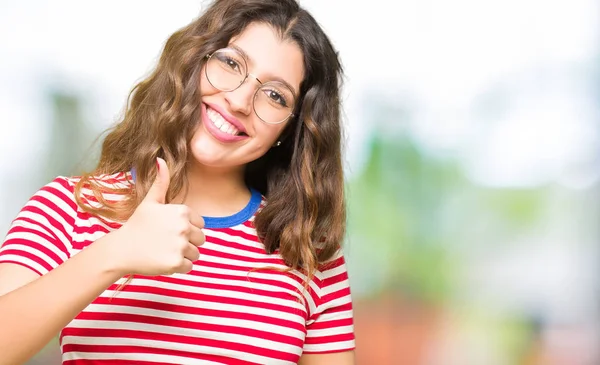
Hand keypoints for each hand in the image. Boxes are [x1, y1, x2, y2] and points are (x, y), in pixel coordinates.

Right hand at [109, 158, 204, 275]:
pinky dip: (178, 267)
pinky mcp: (176, 262)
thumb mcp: (150, 201)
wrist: (121, 249)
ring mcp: (180, 245)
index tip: (169, 230)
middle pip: (201, 239)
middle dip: (187, 243)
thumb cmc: (137, 225)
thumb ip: (161, 182)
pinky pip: (189, 267)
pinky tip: (163, 260)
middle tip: (166, 242)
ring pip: (196, 254)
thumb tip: (161, 159)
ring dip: (183, 255)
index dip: (186, 229)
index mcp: (182, 211)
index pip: (200, 225)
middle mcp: (184, 227)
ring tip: (164, 251)